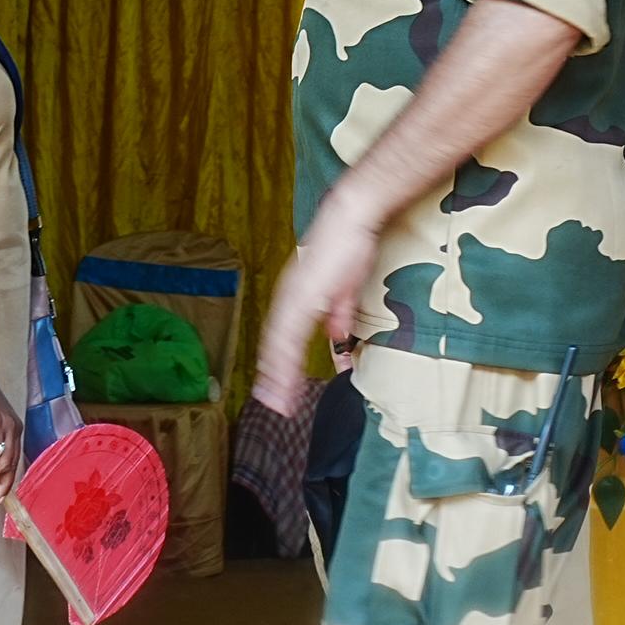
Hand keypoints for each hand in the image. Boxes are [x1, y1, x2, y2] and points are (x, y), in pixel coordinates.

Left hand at [257, 190, 379, 415]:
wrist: (350, 219)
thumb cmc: (349, 246)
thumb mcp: (345, 288)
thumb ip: (339, 313)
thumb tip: (336, 335)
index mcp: (296, 298)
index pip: (282, 338)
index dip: (278, 365)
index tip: (278, 390)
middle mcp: (288, 299)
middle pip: (275, 346)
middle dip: (274, 377)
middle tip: (274, 405)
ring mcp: (293, 297)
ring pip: (278, 344)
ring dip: (278, 375)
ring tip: (278, 401)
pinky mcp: (302, 296)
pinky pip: (289, 333)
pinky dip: (285, 358)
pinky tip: (285, 376)